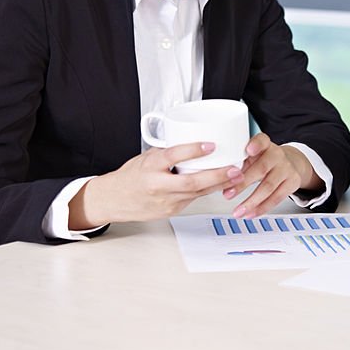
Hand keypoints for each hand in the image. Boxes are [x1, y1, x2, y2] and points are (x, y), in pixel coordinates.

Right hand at [71, 142, 242, 227]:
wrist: (113, 200)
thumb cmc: (130, 176)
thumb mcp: (146, 157)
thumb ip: (168, 151)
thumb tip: (193, 138)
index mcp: (149, 167)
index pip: (172, 156)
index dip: (193, 150)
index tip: (211, 145)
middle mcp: (157, 185)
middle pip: (191, 182)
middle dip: (216, 176)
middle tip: (234, 168)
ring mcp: (165, 201)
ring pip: (197, 193)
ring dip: (219, 184)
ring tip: (236, 175)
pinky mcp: (171, 211)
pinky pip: (193, 200)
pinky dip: (208, 191)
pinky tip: (221, 184)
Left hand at [221, 134, 321, 218]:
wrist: (290, 163)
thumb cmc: (263, 160)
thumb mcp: (252, 156)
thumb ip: (239, 163)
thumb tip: (220, 178)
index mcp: (265, 144)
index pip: (262, 140)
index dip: (256, 144)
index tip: (248, 150)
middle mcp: (277, 155)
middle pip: (261, 168)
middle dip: (243, 183)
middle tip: (227, 195)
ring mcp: (287, 168)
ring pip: (268, 186)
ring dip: (251, 201)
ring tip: (238, 211)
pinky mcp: (293, 182)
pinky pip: (277, 198)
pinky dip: (262, 208)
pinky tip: (251, 214)